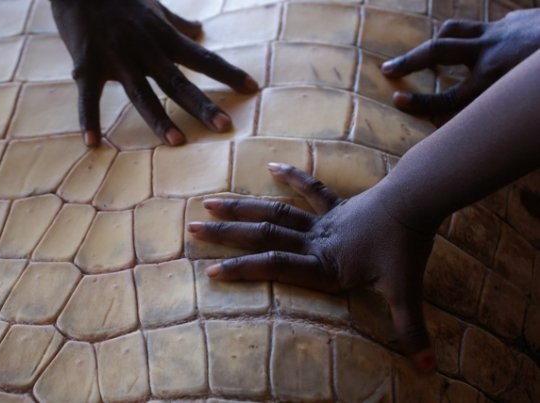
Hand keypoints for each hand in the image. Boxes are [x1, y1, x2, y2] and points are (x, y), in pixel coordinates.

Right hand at [51, 0, 258, 145]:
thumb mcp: (153, 7)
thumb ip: (177, 22)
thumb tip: (199, 30)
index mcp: (163, 37)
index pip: (203, 58)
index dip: (228, 73)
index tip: (252, 88)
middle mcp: (144, 49)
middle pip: (178, 82)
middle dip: (202, 105)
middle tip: (225, 126)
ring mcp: (116, 58)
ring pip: (142, 94)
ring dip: (160, 119)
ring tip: (178, 142)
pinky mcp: (86, 65)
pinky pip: (89, 97)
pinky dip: (89, 119)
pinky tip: (93, 143)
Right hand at [188, 163, 437, 370]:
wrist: (416, 202)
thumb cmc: (406, 248)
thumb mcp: (407, 292)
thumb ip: (411, 330)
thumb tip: (429, 372)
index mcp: (325, 264)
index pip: (275, 264)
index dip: (242, 269)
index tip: (211, 270)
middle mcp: (315, 240)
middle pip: (264, 234)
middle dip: (227, 234)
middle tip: (193, 229)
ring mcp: (322, 221)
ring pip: (275, 211)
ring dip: (243, 206)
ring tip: (211, 202)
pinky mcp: (334, 206)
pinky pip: (309, 189)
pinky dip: (291, 176)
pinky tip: (271, 165)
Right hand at [381, 9, 539, 113]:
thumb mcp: (535, 114)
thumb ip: (513, 123)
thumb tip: (505, 147)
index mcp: (493, 81)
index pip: (445, 97)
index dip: (418, 101)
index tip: (397, 99)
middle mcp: (489, 54)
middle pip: (436, 53)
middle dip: (408, 61)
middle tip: (387, 68)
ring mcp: (501, 32)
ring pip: (454, 31)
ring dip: (435, 42)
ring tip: (422, 53)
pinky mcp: (516, 20)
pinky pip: (487, 26)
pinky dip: (478, 37)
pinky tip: (482, 46)